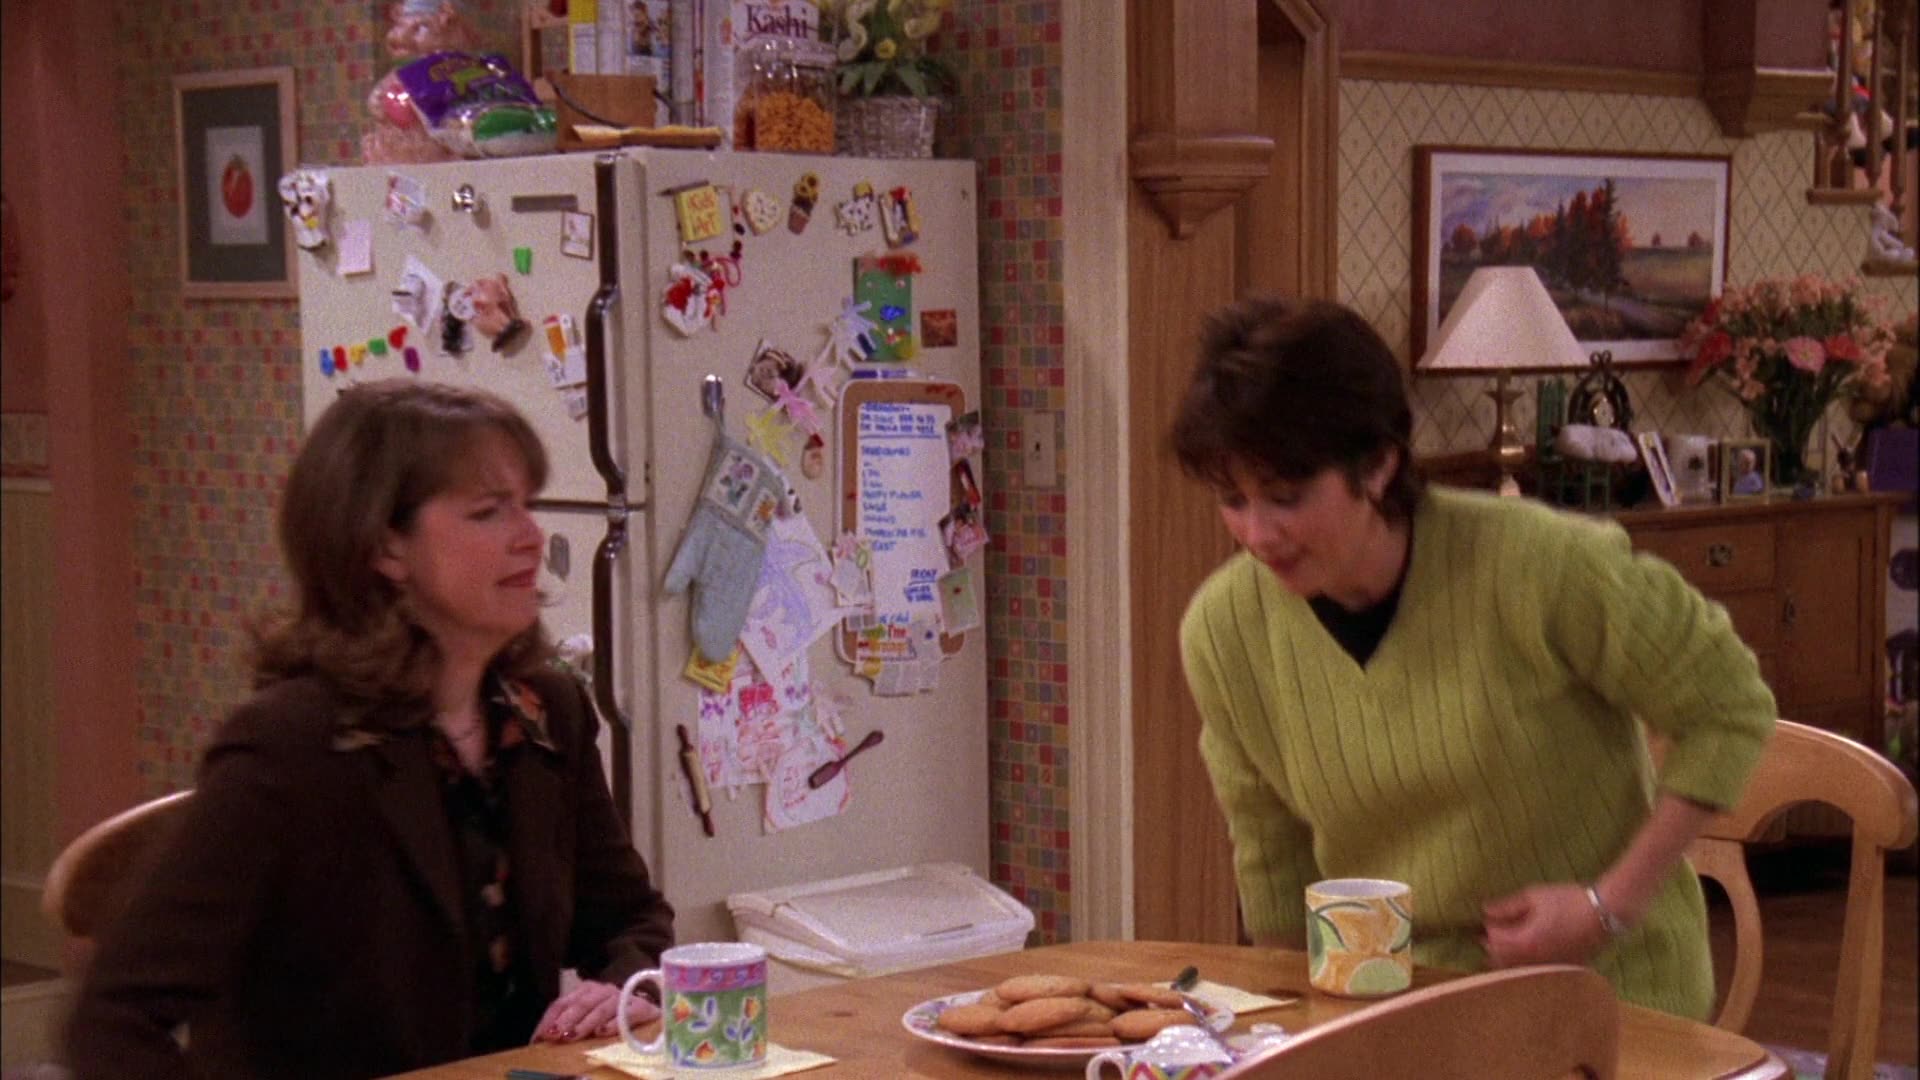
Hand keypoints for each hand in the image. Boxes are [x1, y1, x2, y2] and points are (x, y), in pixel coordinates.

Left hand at [531, 979, 659, 1042]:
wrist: (651, 1006)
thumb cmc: (613, 1016)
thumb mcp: (588, 1017)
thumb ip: (568, 1024)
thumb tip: (541, 1040)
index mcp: (586, 990)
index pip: (562, 1002)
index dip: (549, 1020)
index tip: (539, 1038)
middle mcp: (604, 990)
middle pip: (582, 1004)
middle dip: (566, 1020)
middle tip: (555, 1035)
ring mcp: (623, 997)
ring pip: (602, 1008)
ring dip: (585, 1023)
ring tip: (573, 1036)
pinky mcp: (641, 1007)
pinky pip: (626, 1014)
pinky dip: (614, 1023)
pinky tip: (603, 1032)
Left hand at [1480, 883, 1610, 967]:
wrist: (1604, 913)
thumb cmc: (1568, 900)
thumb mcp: (1534, 896)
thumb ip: (1507, 906)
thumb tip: (1484, 911)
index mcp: (1524, 941)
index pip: (1492, 941)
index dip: (1486, 929)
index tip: (1488, 918)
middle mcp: (1533, 960)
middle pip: (1500, 961)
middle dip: (1492, 947)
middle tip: (1494, 931)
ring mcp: (1547, 968)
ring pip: (1516, 970)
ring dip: (1506, 958)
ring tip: (1507, 942)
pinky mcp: (1561, 970)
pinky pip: (1535, 973)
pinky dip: (1525, 965)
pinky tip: (1527, 953)